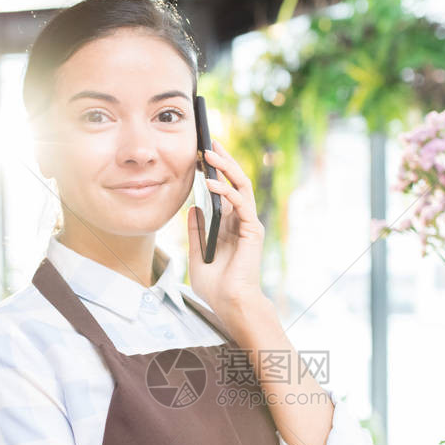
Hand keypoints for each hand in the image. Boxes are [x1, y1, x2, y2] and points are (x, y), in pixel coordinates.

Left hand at [187, 139, 267, 324]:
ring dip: (226, 166)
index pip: (224, 189)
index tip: (199, 155)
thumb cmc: (215, 285)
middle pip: (235, 181)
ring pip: (241, 186)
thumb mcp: (196, 253)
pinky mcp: (252, 230)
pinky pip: (240, 203)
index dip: (214, 170)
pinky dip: (226, 190)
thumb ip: (196, 231)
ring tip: (209, 151)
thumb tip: (192, 208)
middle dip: (222, 159)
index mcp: (229, 224)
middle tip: (208, 140)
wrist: (229, 303)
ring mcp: (248, 224)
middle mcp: (241, 221)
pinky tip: (210, 182)